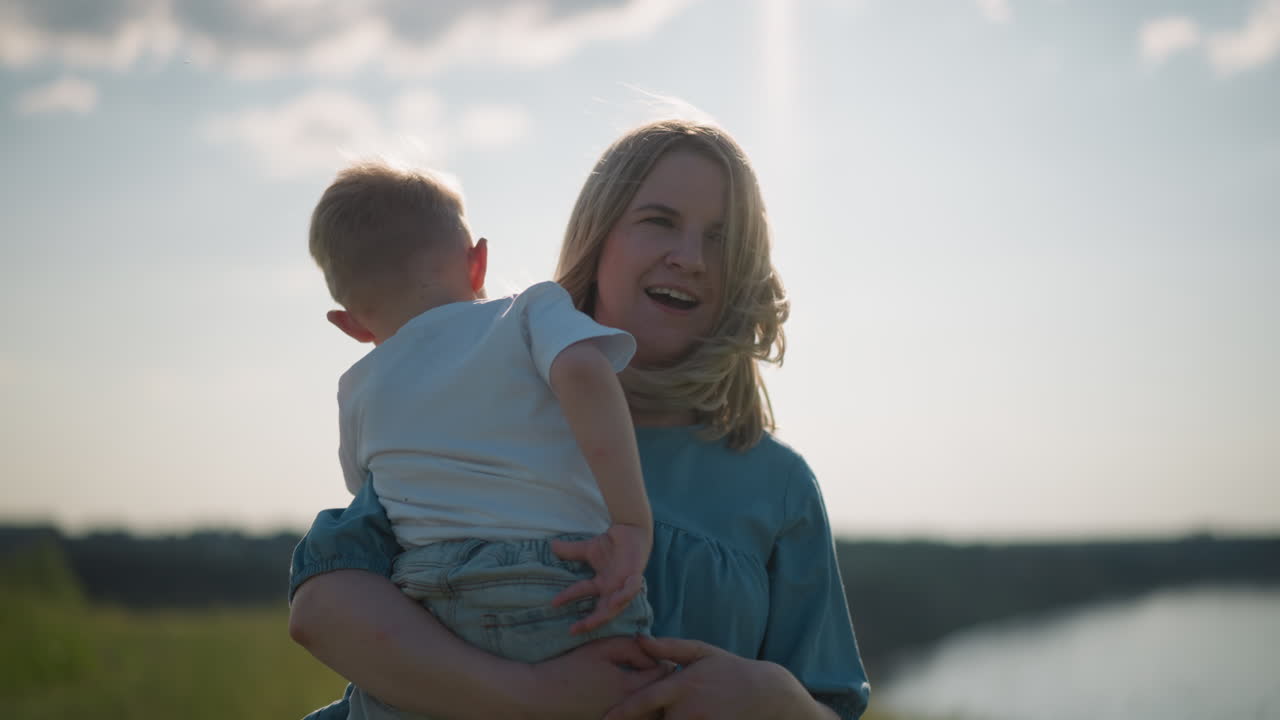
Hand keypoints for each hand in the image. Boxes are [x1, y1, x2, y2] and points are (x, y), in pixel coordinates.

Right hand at [523, 635, 669, 719]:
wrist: (541, 696)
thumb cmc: (570, 667)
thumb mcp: (601, 649)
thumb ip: (633, 648)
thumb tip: (654, 654)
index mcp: (628, 688)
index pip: (663, 674)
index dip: (662, 660)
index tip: (654, 654)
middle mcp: (628, 711)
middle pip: (661, 698)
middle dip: (661, 682)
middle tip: (653, 669)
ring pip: (650, 714)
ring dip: (651, 699)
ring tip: (644, 686)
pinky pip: (634, 719)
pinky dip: (637, 711)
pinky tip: (629, 701)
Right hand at [551, 523, 650, 633]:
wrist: (632, 529)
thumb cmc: (613, 543)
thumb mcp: (588, 549)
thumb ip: (571, 551)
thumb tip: (552, 545)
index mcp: (602, 583)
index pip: (582, 591)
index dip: (568, 597)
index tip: (553, 603)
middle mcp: (612, 588)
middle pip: (602, 611)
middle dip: (589, 621)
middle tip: (574, 629)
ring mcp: (624, 584)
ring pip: (617, 606)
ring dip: (606, 613)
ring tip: (592, 622)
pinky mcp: (635, 575)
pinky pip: (632, 589)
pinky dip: (625, 595)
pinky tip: (615, 600)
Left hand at [604, 636, 819, 719]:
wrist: (765, 692)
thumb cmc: (728, 669)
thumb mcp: (701, 651)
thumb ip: (669, 647)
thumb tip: (639, 639)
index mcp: (682, 684)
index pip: (644, 701)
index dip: (623, 712)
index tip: (605, 719)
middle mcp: (688, 708)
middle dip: (644, 719)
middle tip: (627, 717)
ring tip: (664, 710)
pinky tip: (680, 718)